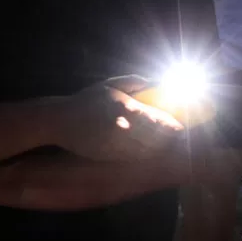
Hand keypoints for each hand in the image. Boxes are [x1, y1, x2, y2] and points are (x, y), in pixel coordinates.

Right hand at [53, 75, 183, 162]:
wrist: (59, 121)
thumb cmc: (86, 100)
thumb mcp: (109, 85)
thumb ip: (134, 82)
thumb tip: (156, 82)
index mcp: (124, 107)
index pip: (156, 119)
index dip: (172, 124)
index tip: (182, 125)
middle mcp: (121, 126)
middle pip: (154, 137)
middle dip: (168, 137)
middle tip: (179, 136)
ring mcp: (115, 143)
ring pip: (146, 150)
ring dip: (159, 147)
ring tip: (167, 144)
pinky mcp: (109, 155)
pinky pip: (133, 157)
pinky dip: (145, 155)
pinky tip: (150, 151)